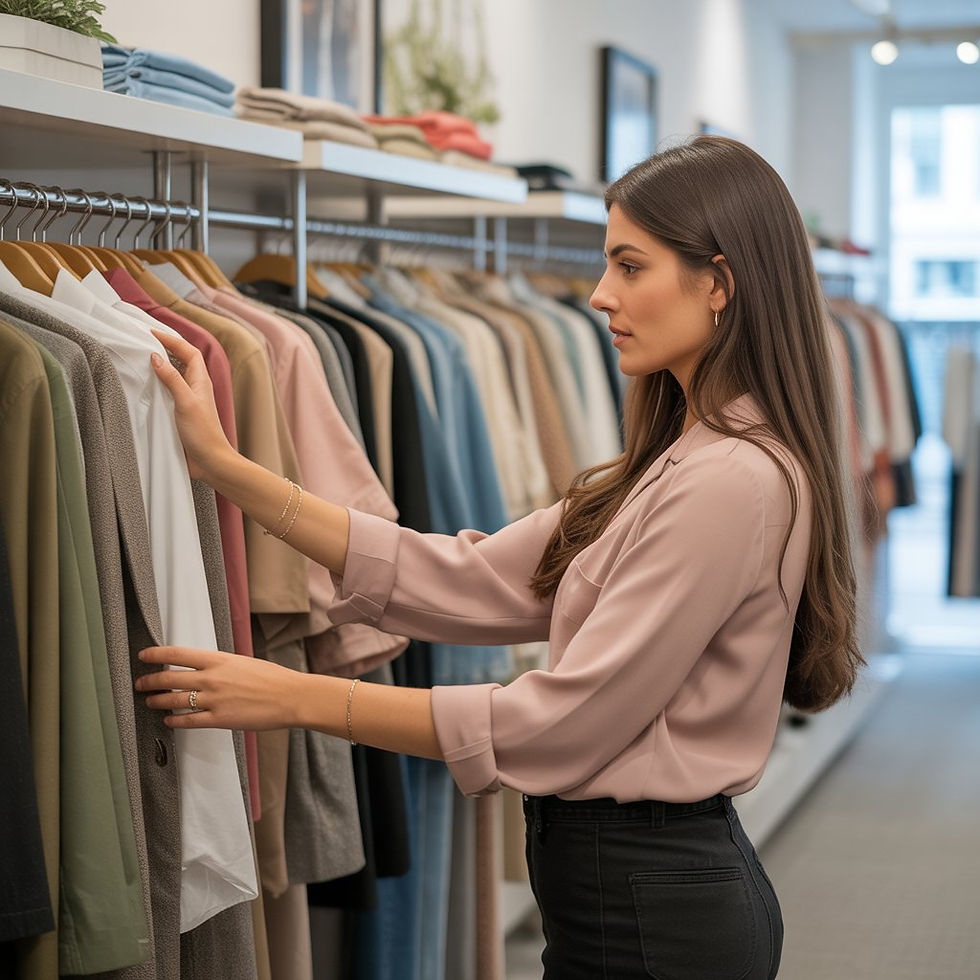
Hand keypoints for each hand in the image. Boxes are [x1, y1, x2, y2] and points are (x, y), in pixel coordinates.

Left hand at [136, 646, 304, 730]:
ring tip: (150, 702)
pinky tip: (169, 720)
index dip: (156, 655)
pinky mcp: (219, 720)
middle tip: (140, 684)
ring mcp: (214, 700)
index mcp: (219, 660)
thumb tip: (202, 669)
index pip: (177, 654)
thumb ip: (220, 666)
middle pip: (169, 678)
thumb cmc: (273, 678)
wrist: (290, 697)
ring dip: (157, 701)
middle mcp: (212, 678)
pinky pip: (188, 721)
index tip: (144, 656)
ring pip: (173, 700)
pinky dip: (174, 721)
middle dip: (149, 681)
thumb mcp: (243, 662)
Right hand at [150, 328, 233, 481]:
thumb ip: (172, 379)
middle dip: (165, 348)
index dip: (172, 339)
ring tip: (139, 359)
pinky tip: (143, 387)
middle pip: (181, 360)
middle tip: (143, 341)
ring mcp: (187, 401)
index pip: (188, 351)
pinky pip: (167, 393)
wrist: (210, 461)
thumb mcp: (185, 402)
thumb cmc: (203, 433)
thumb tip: (156, 356)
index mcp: (201, 381)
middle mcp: (195, 388)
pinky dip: (156, 385)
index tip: (152, 333)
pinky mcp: (180, 414)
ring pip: (173, 376)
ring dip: (160, 366)